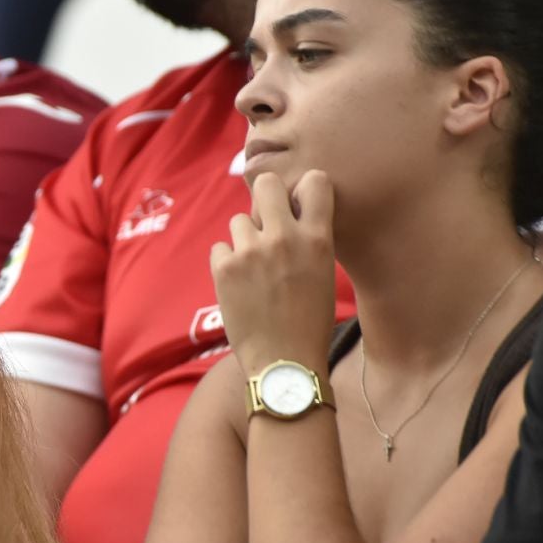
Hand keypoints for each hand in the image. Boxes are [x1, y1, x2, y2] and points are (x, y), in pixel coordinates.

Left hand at [210, 171, 336, 375]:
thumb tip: (287, 209)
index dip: (303, 190)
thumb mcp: (323, 273)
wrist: (284, 361)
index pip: (315, 181)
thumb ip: (308, 238)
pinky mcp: (224, 268)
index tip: (298, 204)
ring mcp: (251, 251)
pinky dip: (226, 261)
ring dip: (245, 238)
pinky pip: (220, 247)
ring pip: (239, 220)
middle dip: (265, 197)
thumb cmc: (309, 321)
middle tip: (267, 221)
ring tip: (256, 268)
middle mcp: (284, 238)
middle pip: (266, 183)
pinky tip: (240, 284)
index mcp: (318, 239)